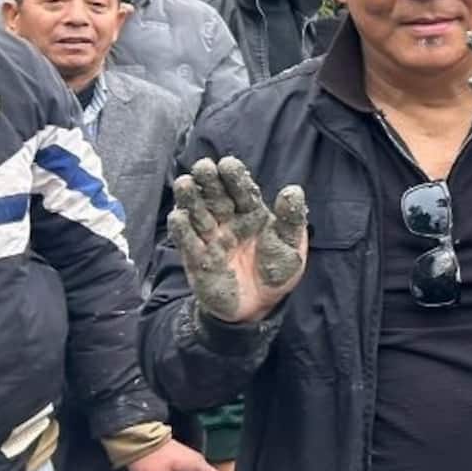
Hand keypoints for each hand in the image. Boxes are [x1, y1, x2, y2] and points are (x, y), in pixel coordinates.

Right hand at [166, 157, 307, 324]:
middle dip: (209, 182)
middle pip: (216, 198)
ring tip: (185, 183)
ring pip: (198, 215)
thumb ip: (291, 219)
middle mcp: (229, 222)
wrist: (259, 307)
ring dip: (190, 200)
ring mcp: (212, 240)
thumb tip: (293, 190)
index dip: (234, 178)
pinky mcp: (197, 260)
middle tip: (203, 166)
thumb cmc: (277, 271)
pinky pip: (187, 242)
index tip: (227, 163)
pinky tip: (178, 216)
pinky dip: (181, 229)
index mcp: (253, 214)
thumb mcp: (291, 246)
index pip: (243, 192)